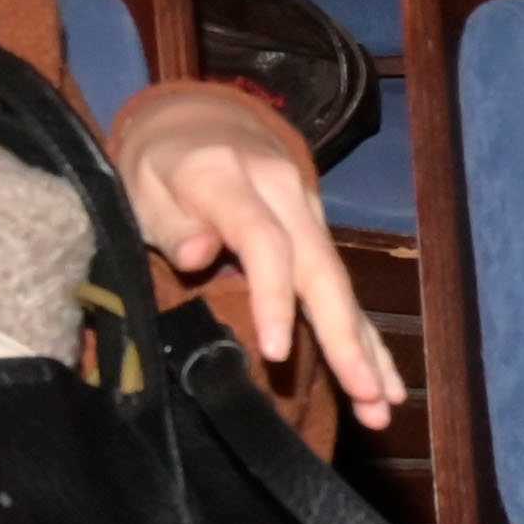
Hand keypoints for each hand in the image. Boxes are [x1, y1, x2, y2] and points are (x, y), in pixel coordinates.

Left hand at [111, 82, 400, 427]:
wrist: (200, 119)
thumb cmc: (158, 165)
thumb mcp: (139, 185)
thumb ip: (170, 223)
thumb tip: (196, 256)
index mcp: (230, 178)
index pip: (264, 242)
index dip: (274, 298)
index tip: (278, 354)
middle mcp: (284, 194)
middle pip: (321, 270)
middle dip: (345, 337)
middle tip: (366, 393)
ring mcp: (309, 213)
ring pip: (341, 284)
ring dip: (366, 348)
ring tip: (385, 404)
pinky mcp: (318, 233)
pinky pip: (342, 288)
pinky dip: (364, 336)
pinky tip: (384, 379)